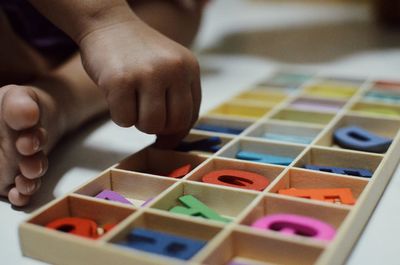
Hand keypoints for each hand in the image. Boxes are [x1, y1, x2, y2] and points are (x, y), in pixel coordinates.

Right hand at [78, 18, 200, 146]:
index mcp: (189, 68)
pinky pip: (124, 120)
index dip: (177, 132)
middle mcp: (173, 70)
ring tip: (131, 102)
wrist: (108, 23)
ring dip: (137, 122)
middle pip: (174, 124)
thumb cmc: (137, 52)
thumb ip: (177, 96)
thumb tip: (173, 139)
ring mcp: (148, 74)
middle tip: (143, 114)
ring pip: (150, 125)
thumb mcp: (169, 66)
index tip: (165, 139)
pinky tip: (116, 96)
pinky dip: (118, 115)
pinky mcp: (120, 81)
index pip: (191, 115)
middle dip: (157, 128)